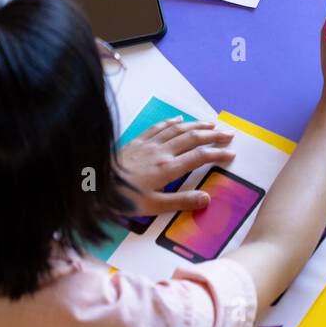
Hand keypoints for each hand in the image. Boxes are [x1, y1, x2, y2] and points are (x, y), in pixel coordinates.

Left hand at [116, 117, 234, 215]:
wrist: (95, 185)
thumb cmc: (124, 199)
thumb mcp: (154, 207)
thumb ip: (181, 202)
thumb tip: (207, 198)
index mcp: (168, 168)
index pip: (200, 157)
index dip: (218, 154)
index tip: (231, 154)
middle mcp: (162, 152)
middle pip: (193, 138)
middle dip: (213, 136)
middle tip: (229, 135)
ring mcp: (149, 144)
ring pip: (178, 129)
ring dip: (196, 126)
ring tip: (211, 125)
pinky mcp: (137, 141)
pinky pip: (158, 127)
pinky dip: (171, 122)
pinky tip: (179, 119)